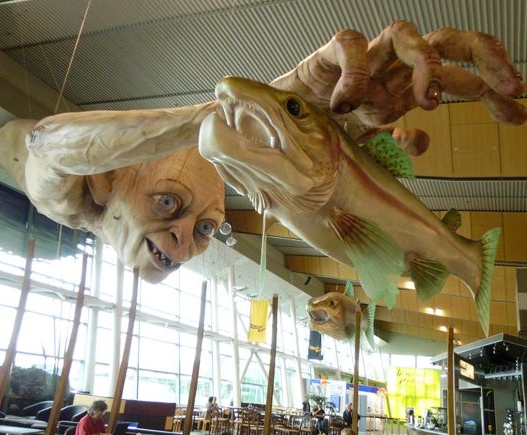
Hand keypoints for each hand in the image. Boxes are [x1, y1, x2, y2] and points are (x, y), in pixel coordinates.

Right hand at [272, 21, 525, 153]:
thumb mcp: (372, 143)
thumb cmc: (325, 129)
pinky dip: (356, 70)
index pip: (459, 76)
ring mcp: (362, 59)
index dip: (491, 89)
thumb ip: (399, 142)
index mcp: (406, 87)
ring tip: (427, 101)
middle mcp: (391, 68)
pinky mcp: (327, 56)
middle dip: (485, 58)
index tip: (515, 114)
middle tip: (511, 87)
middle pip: (448, 42)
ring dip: (426, 63)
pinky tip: (352, 101)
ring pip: (406, 34)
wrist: (281, 126)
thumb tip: (424, 139)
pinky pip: (349, 45)